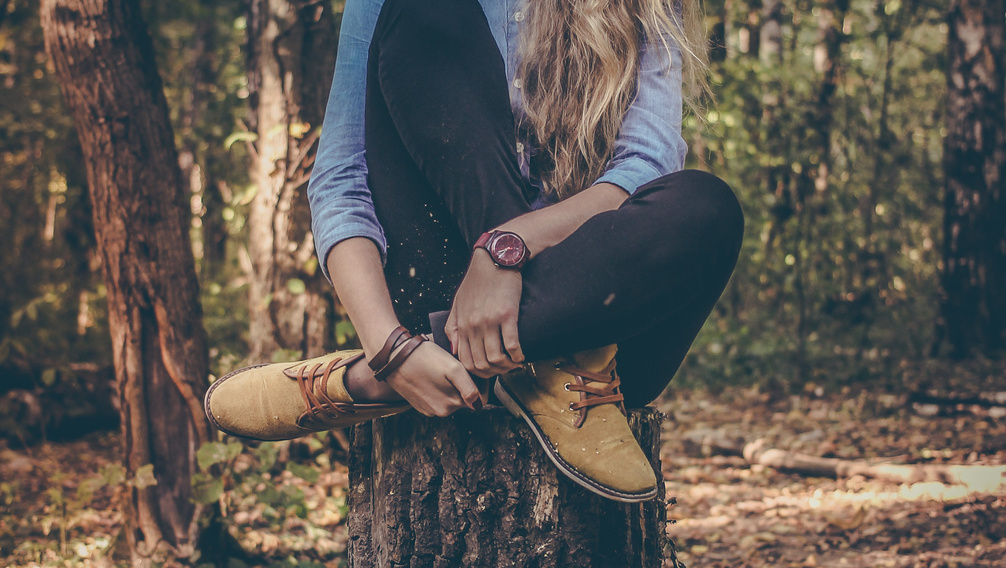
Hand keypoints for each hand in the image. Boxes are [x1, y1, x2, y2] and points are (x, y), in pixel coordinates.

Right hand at [385, 339, 480, 416]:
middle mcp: (442, 411)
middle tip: (455, 365)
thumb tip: (479, 405)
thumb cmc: (424, 358)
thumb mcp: (453, 368)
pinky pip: (437, 398)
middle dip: (465, 383)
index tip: (472, 368)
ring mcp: (429, 410)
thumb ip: (469, 388)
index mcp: (453, 404)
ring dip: (451, 386)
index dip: (480, 382)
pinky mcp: (419, 405)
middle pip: (464, 398)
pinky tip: (431, 375)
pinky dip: (438, 388)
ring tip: (441, 369)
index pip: (479, 398)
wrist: (393, 357)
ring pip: (450, 398)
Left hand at [445, 250, 524, 377]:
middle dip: (494, 373)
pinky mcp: (506, 315)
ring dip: (507, 367)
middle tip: (504, 369)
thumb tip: (454, 350)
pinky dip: (518, 356)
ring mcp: (489, 321)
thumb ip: (453, 327)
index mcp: (462, 324)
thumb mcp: (458, 302)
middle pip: (481, 364)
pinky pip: (512, 345)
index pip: (465, 361)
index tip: (490, 371)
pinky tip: (521, 355)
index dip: (479, 373)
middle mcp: (473, 325)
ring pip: (496, 359)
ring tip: (514, 363)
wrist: (496, 259)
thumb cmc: (479, 280)